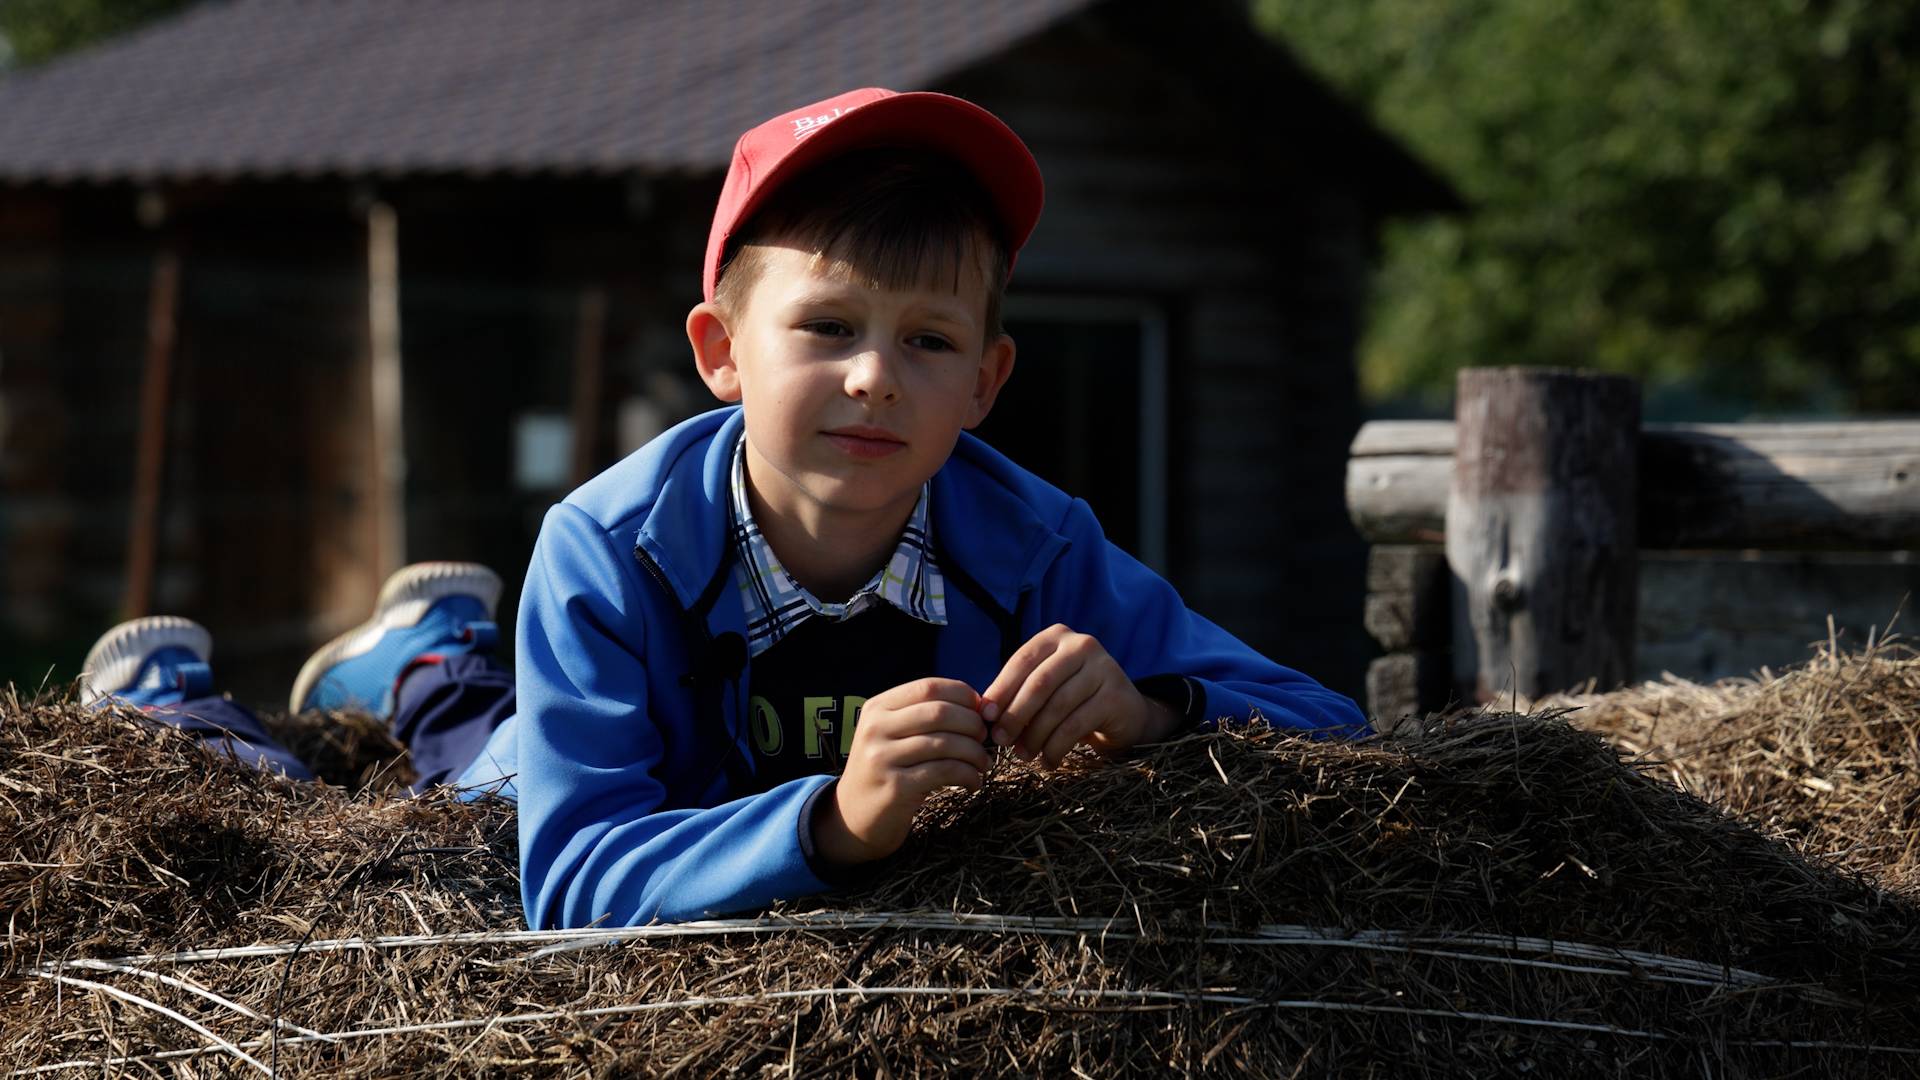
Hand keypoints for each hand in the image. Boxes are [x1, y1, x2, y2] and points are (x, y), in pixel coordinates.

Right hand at [812, 677, 992, 866]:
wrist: (853, 818)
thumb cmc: (887, 771)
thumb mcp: (893, 734)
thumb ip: (925, 715)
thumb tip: (980, 704)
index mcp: (877, 708)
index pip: (928, 687)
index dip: (962, 695)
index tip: (979, 711)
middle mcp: (876, 729)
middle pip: (940, 712)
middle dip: (972, 724)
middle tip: (983, 738)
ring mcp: (882, 758)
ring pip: (946, 743)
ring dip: (975, 752)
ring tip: (982, 763)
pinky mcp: (895, 788)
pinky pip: (944, 772)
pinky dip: (968, 775)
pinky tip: (973, 782)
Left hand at [981, 624, 1184, 767]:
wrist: (1124, 712)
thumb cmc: (1073, 699)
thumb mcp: (1044, 687)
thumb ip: (1017, 692)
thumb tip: (983, 713)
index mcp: (1057, 636)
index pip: (1022, 661)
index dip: (1001, 690)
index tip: (985, 717)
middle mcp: (1081, 645)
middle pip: (1039, 683)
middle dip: (1015, 715)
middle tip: (1001, 741)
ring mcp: (1103, 668)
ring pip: (1057, 706)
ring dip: (1035, 736)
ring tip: (1023, 755)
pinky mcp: (1115, 695)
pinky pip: (1076, 725)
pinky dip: (1056, 747)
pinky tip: (1048, 760)